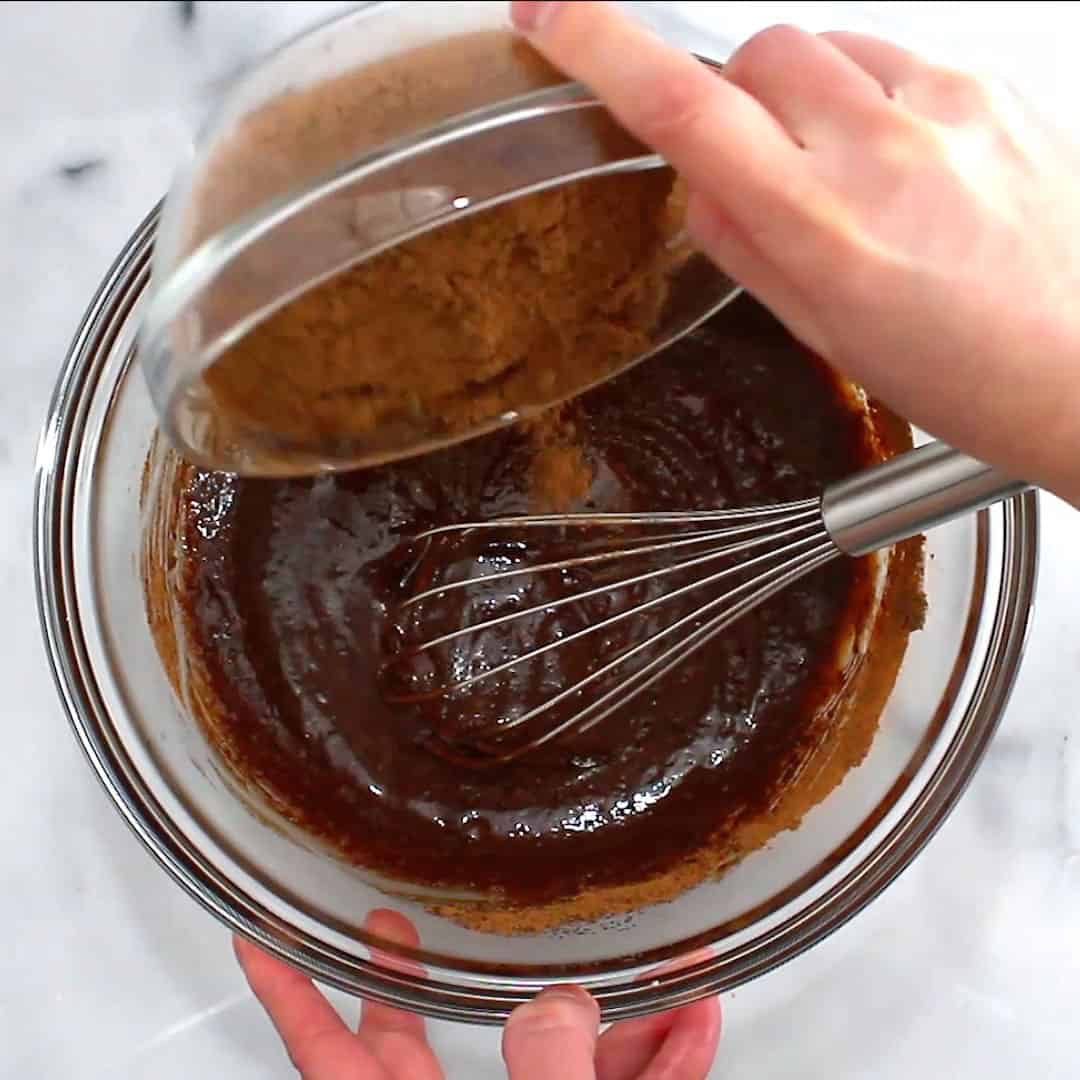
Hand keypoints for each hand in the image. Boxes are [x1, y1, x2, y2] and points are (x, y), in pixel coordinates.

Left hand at [235, 910, 720, 1077]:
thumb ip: (549, 1079)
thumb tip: (559, 1010)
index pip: (330, 1060)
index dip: (292, 998)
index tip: (260, 947)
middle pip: (415, 1056)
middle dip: (415, 987)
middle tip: (395, 928)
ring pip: (538, 1072)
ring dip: (601, 1025)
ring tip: (637, 973)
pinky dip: (652, 1070)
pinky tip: (687, 1031)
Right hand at [512, 2, 1079, 505]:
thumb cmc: (971, 376)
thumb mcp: (828, 335)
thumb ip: (747, 251)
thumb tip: (697, 189)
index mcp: (824, 229)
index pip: (682, 108)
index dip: (598, 46)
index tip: (548, 12)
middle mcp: (882, 149)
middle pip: (750, 56)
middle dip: (729, 99)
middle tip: (758, 166)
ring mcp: (945, 107)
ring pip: (820, 49)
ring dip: (801, 98)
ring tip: (845, 174)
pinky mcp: (992, 87)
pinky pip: (893, 57)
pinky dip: (870, 97)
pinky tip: (901, 162)